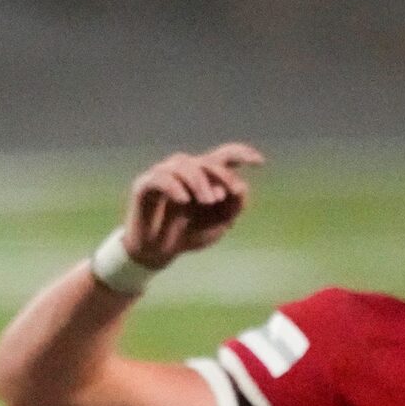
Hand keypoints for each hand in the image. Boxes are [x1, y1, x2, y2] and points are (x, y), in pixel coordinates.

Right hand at [119, 144, 264, 269]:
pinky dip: (175, 187)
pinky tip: (184, 200)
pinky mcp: (144, 185)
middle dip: (220, 177)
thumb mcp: (219, 224)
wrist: (159, 252)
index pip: (225, 155)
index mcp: (205, 175)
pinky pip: (161, 178)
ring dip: (199, 181)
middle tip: (222, 198)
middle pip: (207, 162)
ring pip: (184, 164)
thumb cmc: (190, 233)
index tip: (260, 163)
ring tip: (207, 202)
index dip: (243, 153)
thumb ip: (233, 207)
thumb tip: (240, 187)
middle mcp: (185, 169)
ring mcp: (163, 174)